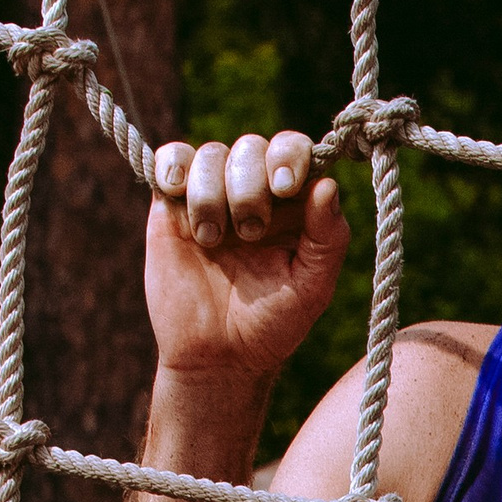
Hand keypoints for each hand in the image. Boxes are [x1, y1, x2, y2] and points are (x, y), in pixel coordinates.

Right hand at [146, 132, 348, 384]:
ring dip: (211, 195)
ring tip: (211, 242)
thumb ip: (327, 239)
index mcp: (294, 206)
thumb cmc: (272, 324)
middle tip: (249, 233)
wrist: (216, 354)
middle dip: (250, 185)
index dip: (289, 156)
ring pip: (211, 154)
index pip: (294, 151)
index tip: (285, 186)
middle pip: (252, 148)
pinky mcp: (173, 200)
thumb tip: (328, 184)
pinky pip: (173, 158)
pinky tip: (177, 196)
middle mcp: (255, 190)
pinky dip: (175, 169)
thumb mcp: (312, 288)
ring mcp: (213, 192)